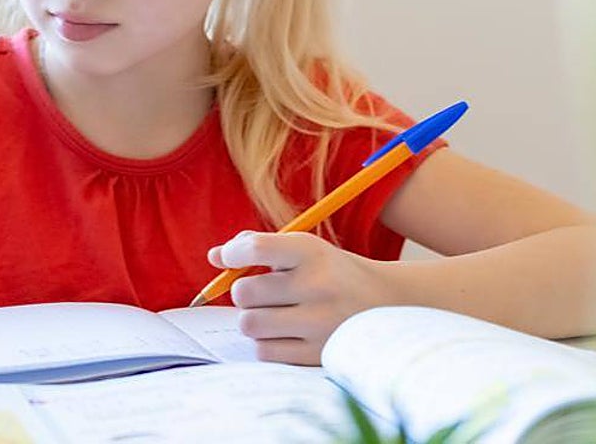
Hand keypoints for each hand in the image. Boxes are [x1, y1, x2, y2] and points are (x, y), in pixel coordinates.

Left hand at [209, 231, 392, 365]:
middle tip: (260, 293)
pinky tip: (284, 333)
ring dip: (253, 319)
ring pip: (250, 324)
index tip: (231, 258)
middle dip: (244, 293)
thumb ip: (257, 247)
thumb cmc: (329, 272)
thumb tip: (214, 257)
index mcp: (312, 251)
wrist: (387, 303)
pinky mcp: (320, 354)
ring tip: (273, 313)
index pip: (255, 248)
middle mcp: (319, 285)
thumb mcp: (302, 249)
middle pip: (245, 293)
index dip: (232, 254)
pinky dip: (265, 342)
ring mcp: (321, 323)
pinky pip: (264, 352)